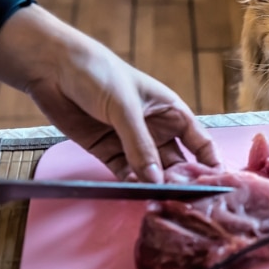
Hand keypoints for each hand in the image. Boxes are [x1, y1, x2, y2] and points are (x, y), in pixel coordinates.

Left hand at [16, 27, 219, 182]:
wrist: (53, 68)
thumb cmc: (98, 73)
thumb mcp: (125, 107)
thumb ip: (141, 145)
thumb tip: (157, 179)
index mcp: (171, 111)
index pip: (200, 142)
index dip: (210, 162)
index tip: (215, 184)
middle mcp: (156, 129)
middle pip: (178, 162)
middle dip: (181, 180)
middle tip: (184, 200)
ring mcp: (133, 142)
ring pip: (152, 172)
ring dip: (155, 185)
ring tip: (159, 200)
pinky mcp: (109, 152)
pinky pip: (126, 174)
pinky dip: (131, 184)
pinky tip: (134, 190)